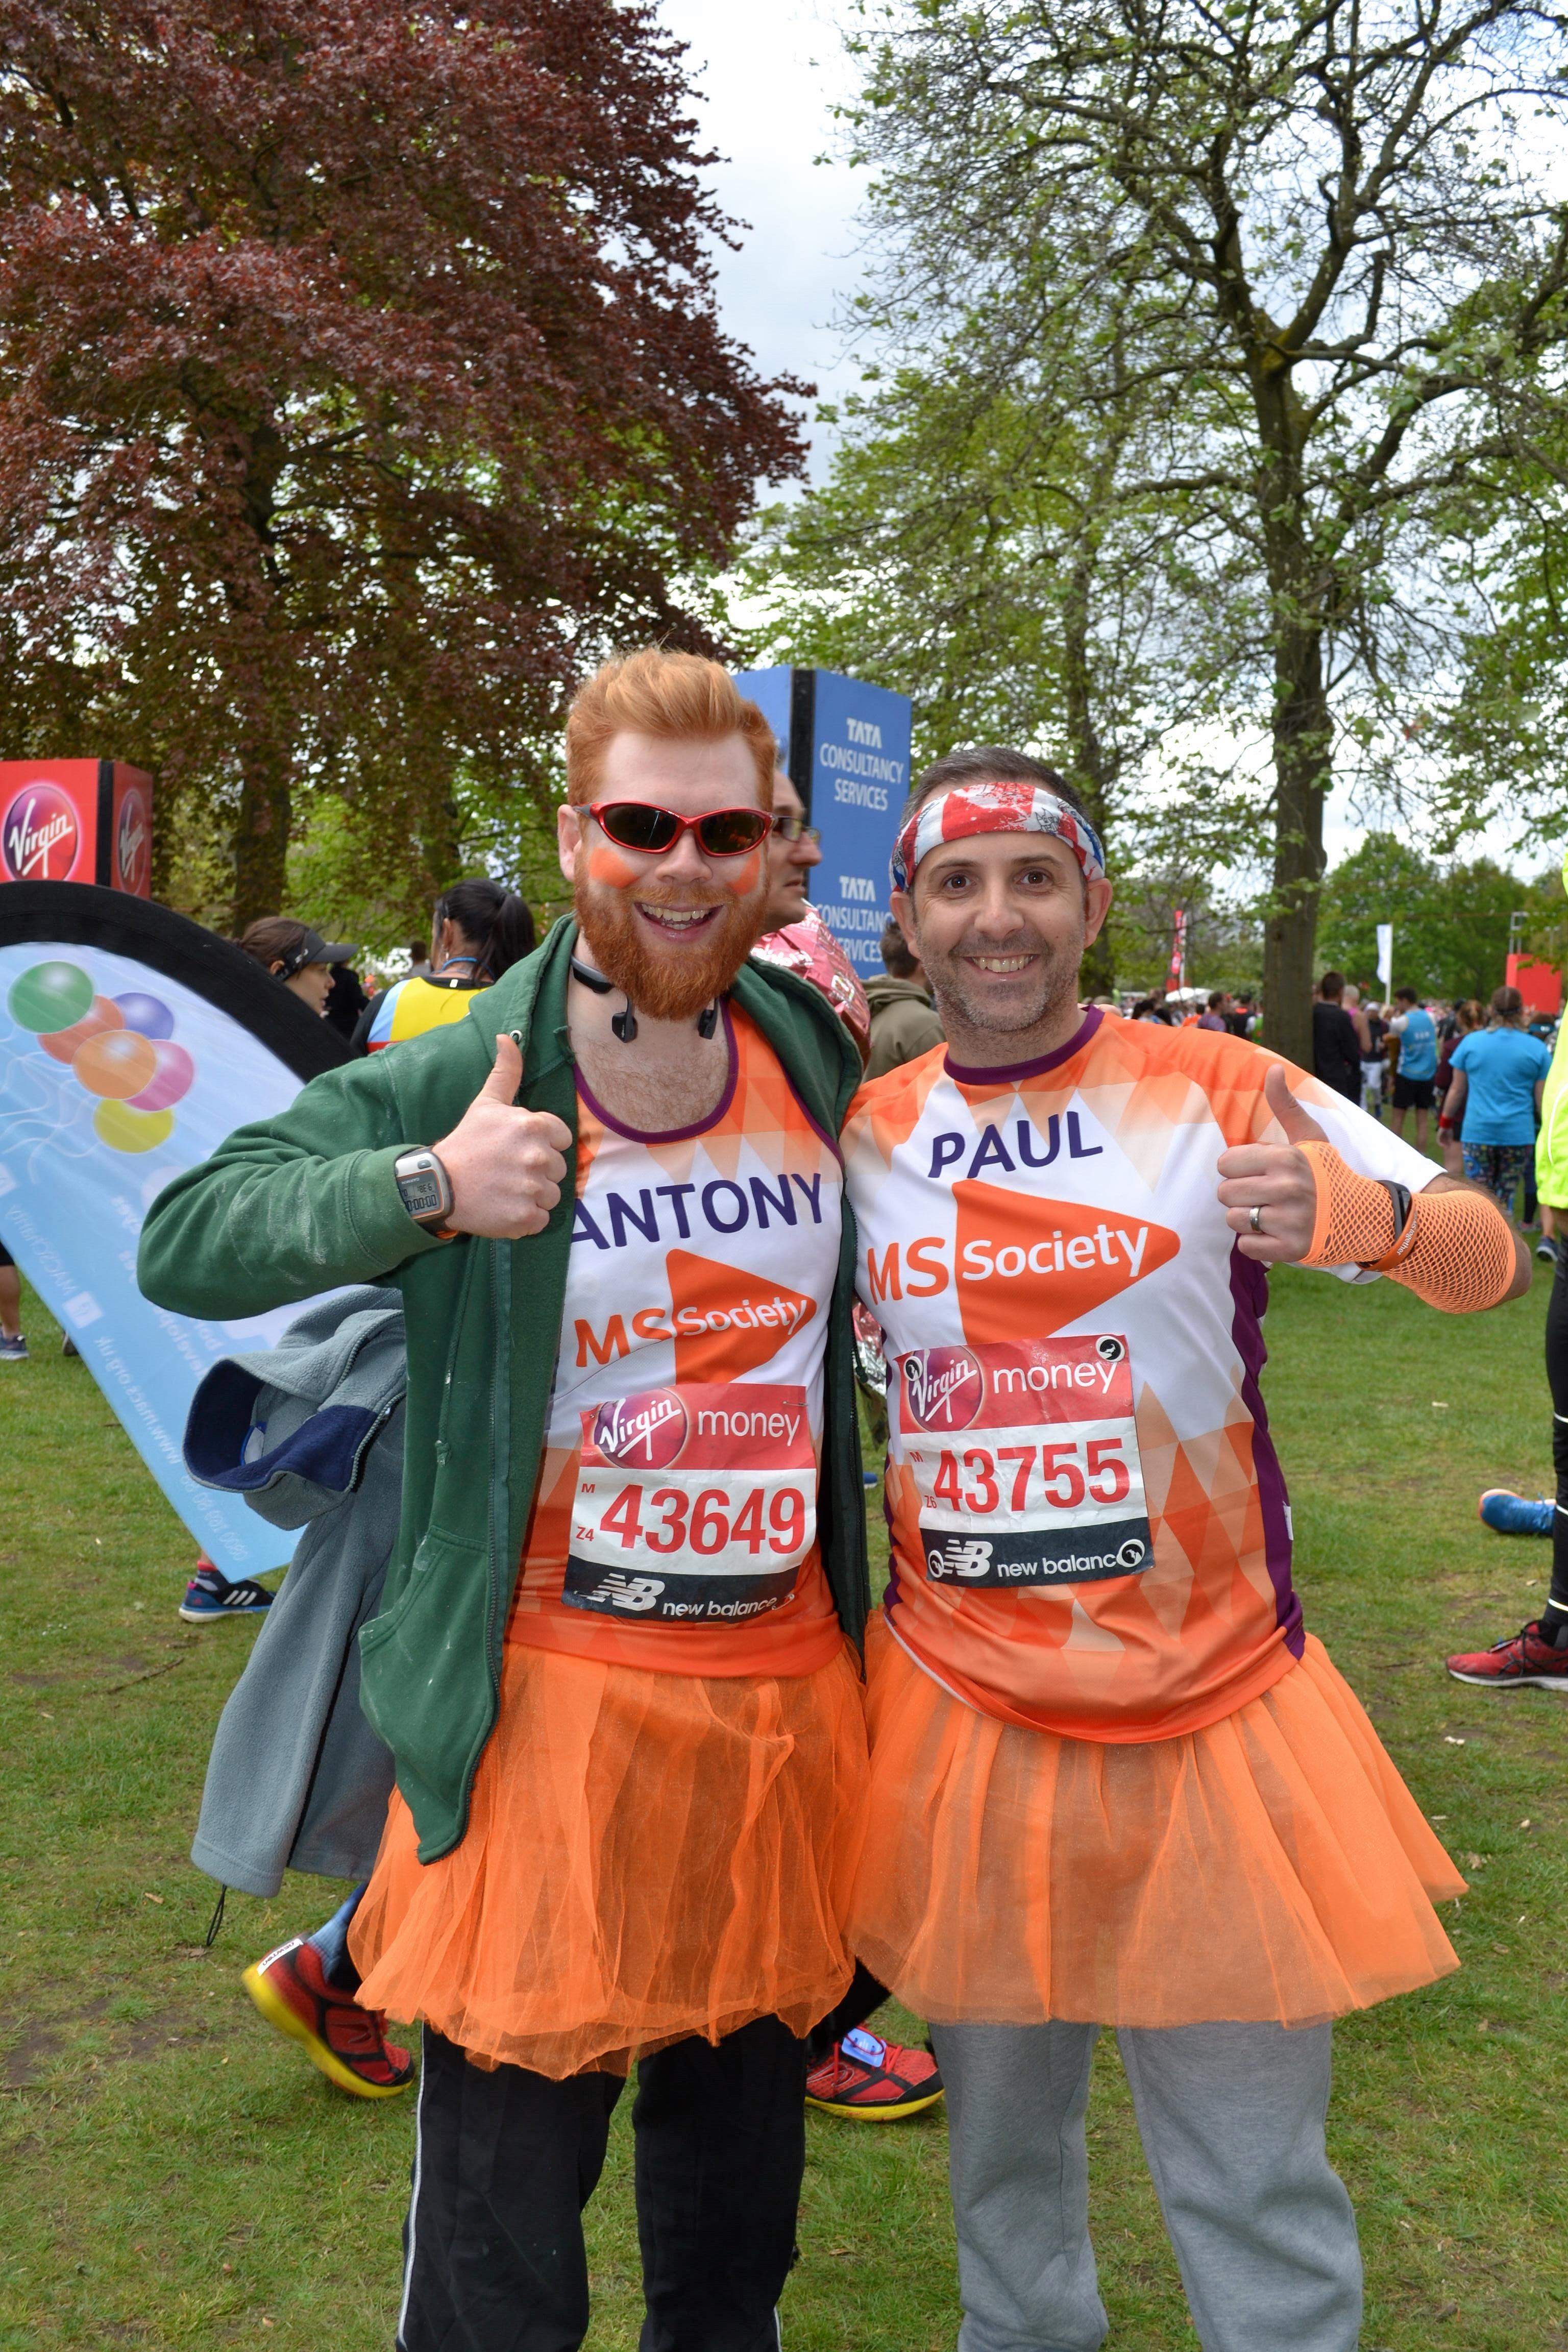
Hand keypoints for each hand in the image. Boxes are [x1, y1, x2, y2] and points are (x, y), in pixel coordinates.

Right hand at [431, 1033, 569, 1239]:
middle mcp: (537, 1156)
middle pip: (558, 1168)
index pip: (562, 1137)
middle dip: (538, 1171)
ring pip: (552, 1195)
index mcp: (533, 1126)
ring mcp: (532, 1189)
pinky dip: (527, 1218)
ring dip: (533, 1195)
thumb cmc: (466, 1142)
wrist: (438, 1185)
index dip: (543, 1144)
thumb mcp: (486, 1103)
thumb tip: (507, 1037)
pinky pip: (542, 1219)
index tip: (519, 1149)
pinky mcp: (526, 1218)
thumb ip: (505, 1072)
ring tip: (506, 1189)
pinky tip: (505, 1207)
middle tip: (508, 1171)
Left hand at [1215, 1064, 1328, 1261]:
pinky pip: (1247, 1247)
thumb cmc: (1328, 1174)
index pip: (1225, 1163)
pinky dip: (1257, 1244)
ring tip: (1271, 1214)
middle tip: (1264, 1196)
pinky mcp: (1290, 1249)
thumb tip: (1272, 1067)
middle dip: (1239, 1195)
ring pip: (1233, 1220)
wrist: (1363, 1215)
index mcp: (1285, 1158)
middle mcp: (1286, 1188)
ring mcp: (1289, 1220)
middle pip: (1224, 1193)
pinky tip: (1276, 1233)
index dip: (1237, 1169)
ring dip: (1247, 1220)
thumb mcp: (1309, 1137)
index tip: (1258, 1173)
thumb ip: (1285, 1105)